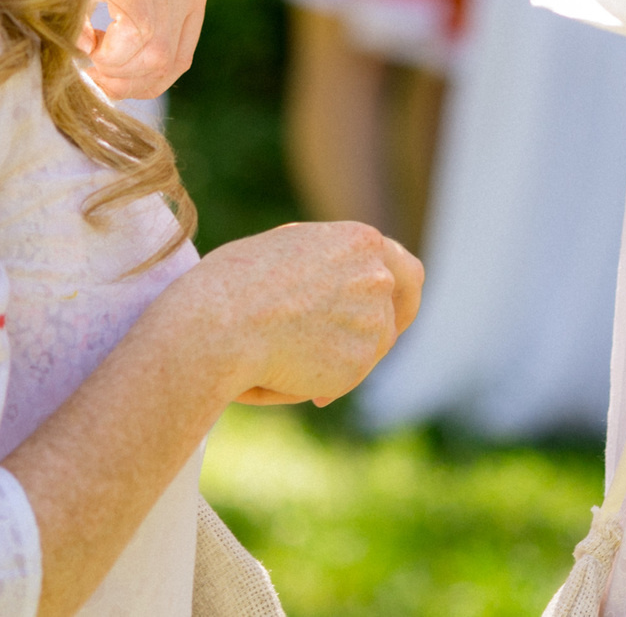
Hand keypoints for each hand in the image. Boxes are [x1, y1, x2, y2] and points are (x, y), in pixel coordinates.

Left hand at [84, 0, 205, 101]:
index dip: (111, 58)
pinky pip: (183, 53)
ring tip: (106, 75)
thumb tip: (88, 54)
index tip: (83, 56)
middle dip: (122, 76)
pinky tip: (126, 68)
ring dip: (137, 81)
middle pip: (158, 49)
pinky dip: (156, 73)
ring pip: (174, 58)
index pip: (140, 29)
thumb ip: (67, 24)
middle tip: (91, 75)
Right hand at [172, 221, 422, 406]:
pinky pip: (346, 378)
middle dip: (382, 331)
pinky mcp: (359, 363)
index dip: (397, 296)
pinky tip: (277, 376)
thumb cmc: (232, 282)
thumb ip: (327, 263)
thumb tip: (335, 283)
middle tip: (358, 350)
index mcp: (360, 241)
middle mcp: (377, 278)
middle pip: (396, 313)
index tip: (388, 313)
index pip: (405, 270)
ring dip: (340, 358)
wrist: (220, 324)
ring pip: (371, 349)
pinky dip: (322, 383)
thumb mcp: (288, 249)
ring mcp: (373, 321)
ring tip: (280, 359)